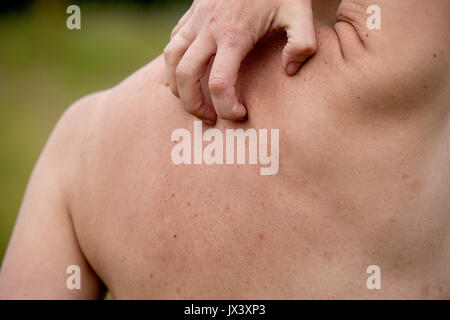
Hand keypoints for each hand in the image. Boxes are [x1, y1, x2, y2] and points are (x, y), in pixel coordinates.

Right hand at [164, 0, 316, 124]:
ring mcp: (195, 20)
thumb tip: (288, 70)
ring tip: (193, 101)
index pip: (219, 83)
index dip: (227, 107)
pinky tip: (187, 74)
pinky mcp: (191, 13)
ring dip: (177, 87)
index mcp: (235, 34)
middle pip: (185, 77)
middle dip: (193, 105)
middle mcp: (208, 28)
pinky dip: (174, 64)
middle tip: (209, 118)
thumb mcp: (301, 12)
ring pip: (170, 60)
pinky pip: (172, 43)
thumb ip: (302, 44)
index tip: (241, 114)